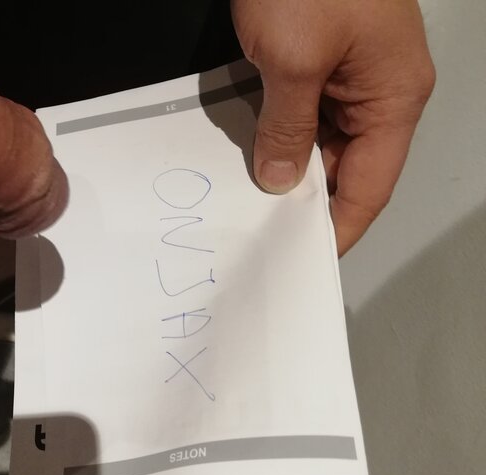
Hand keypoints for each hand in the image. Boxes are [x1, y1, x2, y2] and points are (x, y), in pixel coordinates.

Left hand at [232, 0, 434, 254]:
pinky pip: (302, 106)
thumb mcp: (291, 62)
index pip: (371, 184)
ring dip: (286, 162)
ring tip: (246, 202)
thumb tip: (279, 180)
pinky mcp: (318, 52)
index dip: (339, 226)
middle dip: (305, 197)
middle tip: (259, 235)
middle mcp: (379, 88)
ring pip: (320, 137)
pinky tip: (247, 151)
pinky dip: (277, 129)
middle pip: (347, 164)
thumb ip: (287, 127)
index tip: (303, 258)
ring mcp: (348, 69)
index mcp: (394, 96)